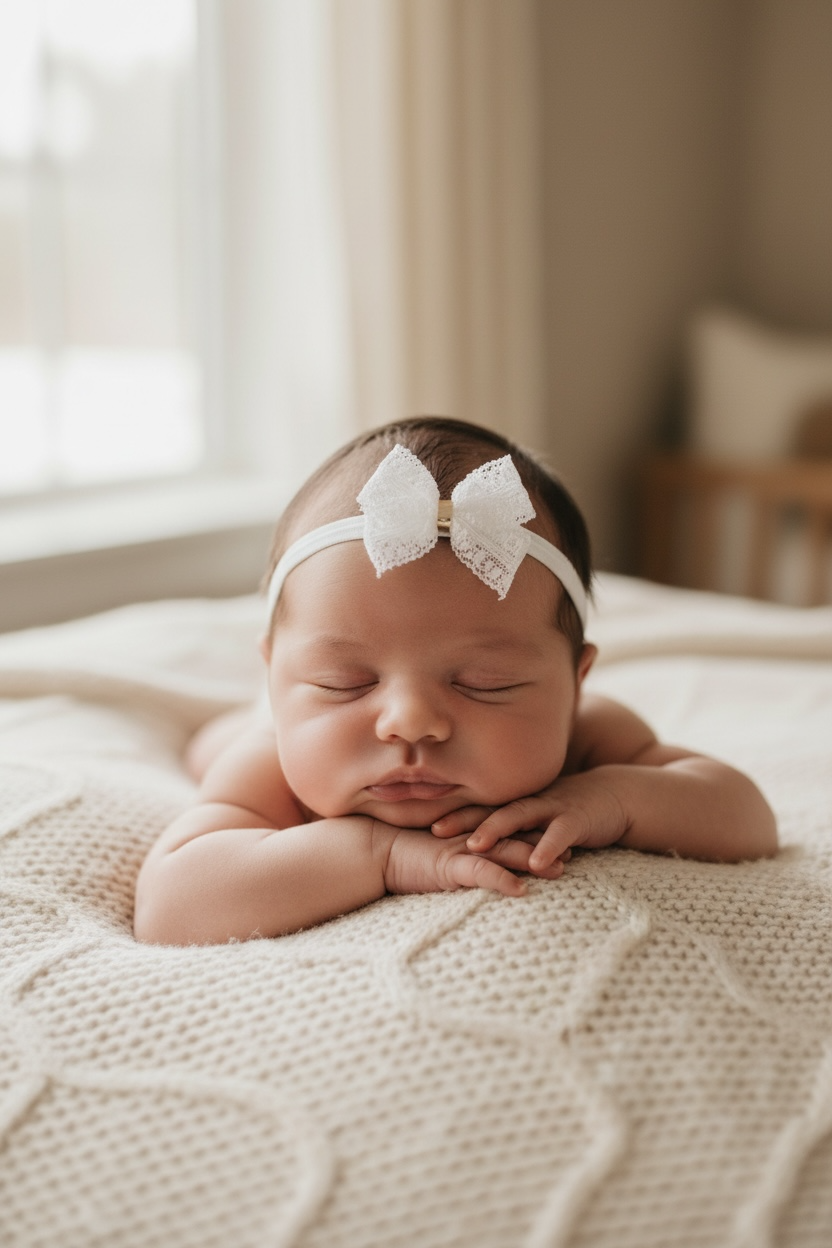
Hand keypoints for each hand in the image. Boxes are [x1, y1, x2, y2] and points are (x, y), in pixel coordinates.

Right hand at [382, 825, 564, 897]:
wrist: (372, 850)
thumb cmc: (402, 854)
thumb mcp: (438, 855)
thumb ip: (459, 857)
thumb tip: (475, 865)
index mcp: (470, 834)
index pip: (509, 831)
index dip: (536, 833)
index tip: (561, 839)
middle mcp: (471, 838)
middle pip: (515, 838)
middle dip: (546, 845)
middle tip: (575, 851)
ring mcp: (462, 850)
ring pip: (505, 852)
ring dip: (533, 861)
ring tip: (561, 869)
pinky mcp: (449, 865)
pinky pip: (480, 873)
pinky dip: (501, 880)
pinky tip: (521, 890)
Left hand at [431, 769, 630, 872]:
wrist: (618, 797)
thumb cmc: (572, 811)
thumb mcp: (539, 816)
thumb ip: (515, 828)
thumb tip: (479, 842)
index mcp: (519, 802)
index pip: (480, 806)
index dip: (452, 812)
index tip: (421, 821)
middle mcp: (532, 801)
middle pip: (491, 808)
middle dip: (462, 819)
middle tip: (434, 830)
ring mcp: (554, 808)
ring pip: (521, 816)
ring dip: (497, 830)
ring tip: (475, 845)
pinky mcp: (579, 820)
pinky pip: (561, 834)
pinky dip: (548, 847)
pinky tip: (536, 863)